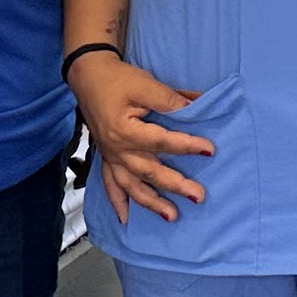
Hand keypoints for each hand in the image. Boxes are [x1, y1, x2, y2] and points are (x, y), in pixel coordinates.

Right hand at [76, 51, 214, 223]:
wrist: (88, 77)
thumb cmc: (117, 79)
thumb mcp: (144, 84)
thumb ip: (170, 99)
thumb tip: (198, 108)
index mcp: (125, 130)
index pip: (161, 142)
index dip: (186, 146)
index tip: (209, 150)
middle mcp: (117, 149)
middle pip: (149, 170)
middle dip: (175, 185)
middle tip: (198, 196)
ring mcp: (111, 156)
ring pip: (131, 185)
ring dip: (151, 203)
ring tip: (172, 216)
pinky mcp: (107, 158)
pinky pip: (110, 185)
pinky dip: (118, 202)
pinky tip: (126, 219)